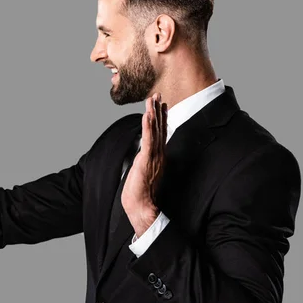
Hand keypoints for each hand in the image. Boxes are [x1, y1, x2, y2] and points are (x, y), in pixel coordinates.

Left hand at [121, 92, 166, 236]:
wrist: (142, 207)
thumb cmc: (142, 194)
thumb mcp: (144, 173)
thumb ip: (145, 162)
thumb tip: (141, 156)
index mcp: (158, 157)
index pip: (160, 134)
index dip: (161, 118)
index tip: (161, 105)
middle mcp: (159, 155)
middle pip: (159, 128)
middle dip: (158, 110)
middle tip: (158, 94)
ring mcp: (154, 157)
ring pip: (154, 130)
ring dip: (153, 113)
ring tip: (152, 99)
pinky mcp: (147, 160)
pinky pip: (148, 140)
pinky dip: (148, 126)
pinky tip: (147, 115)